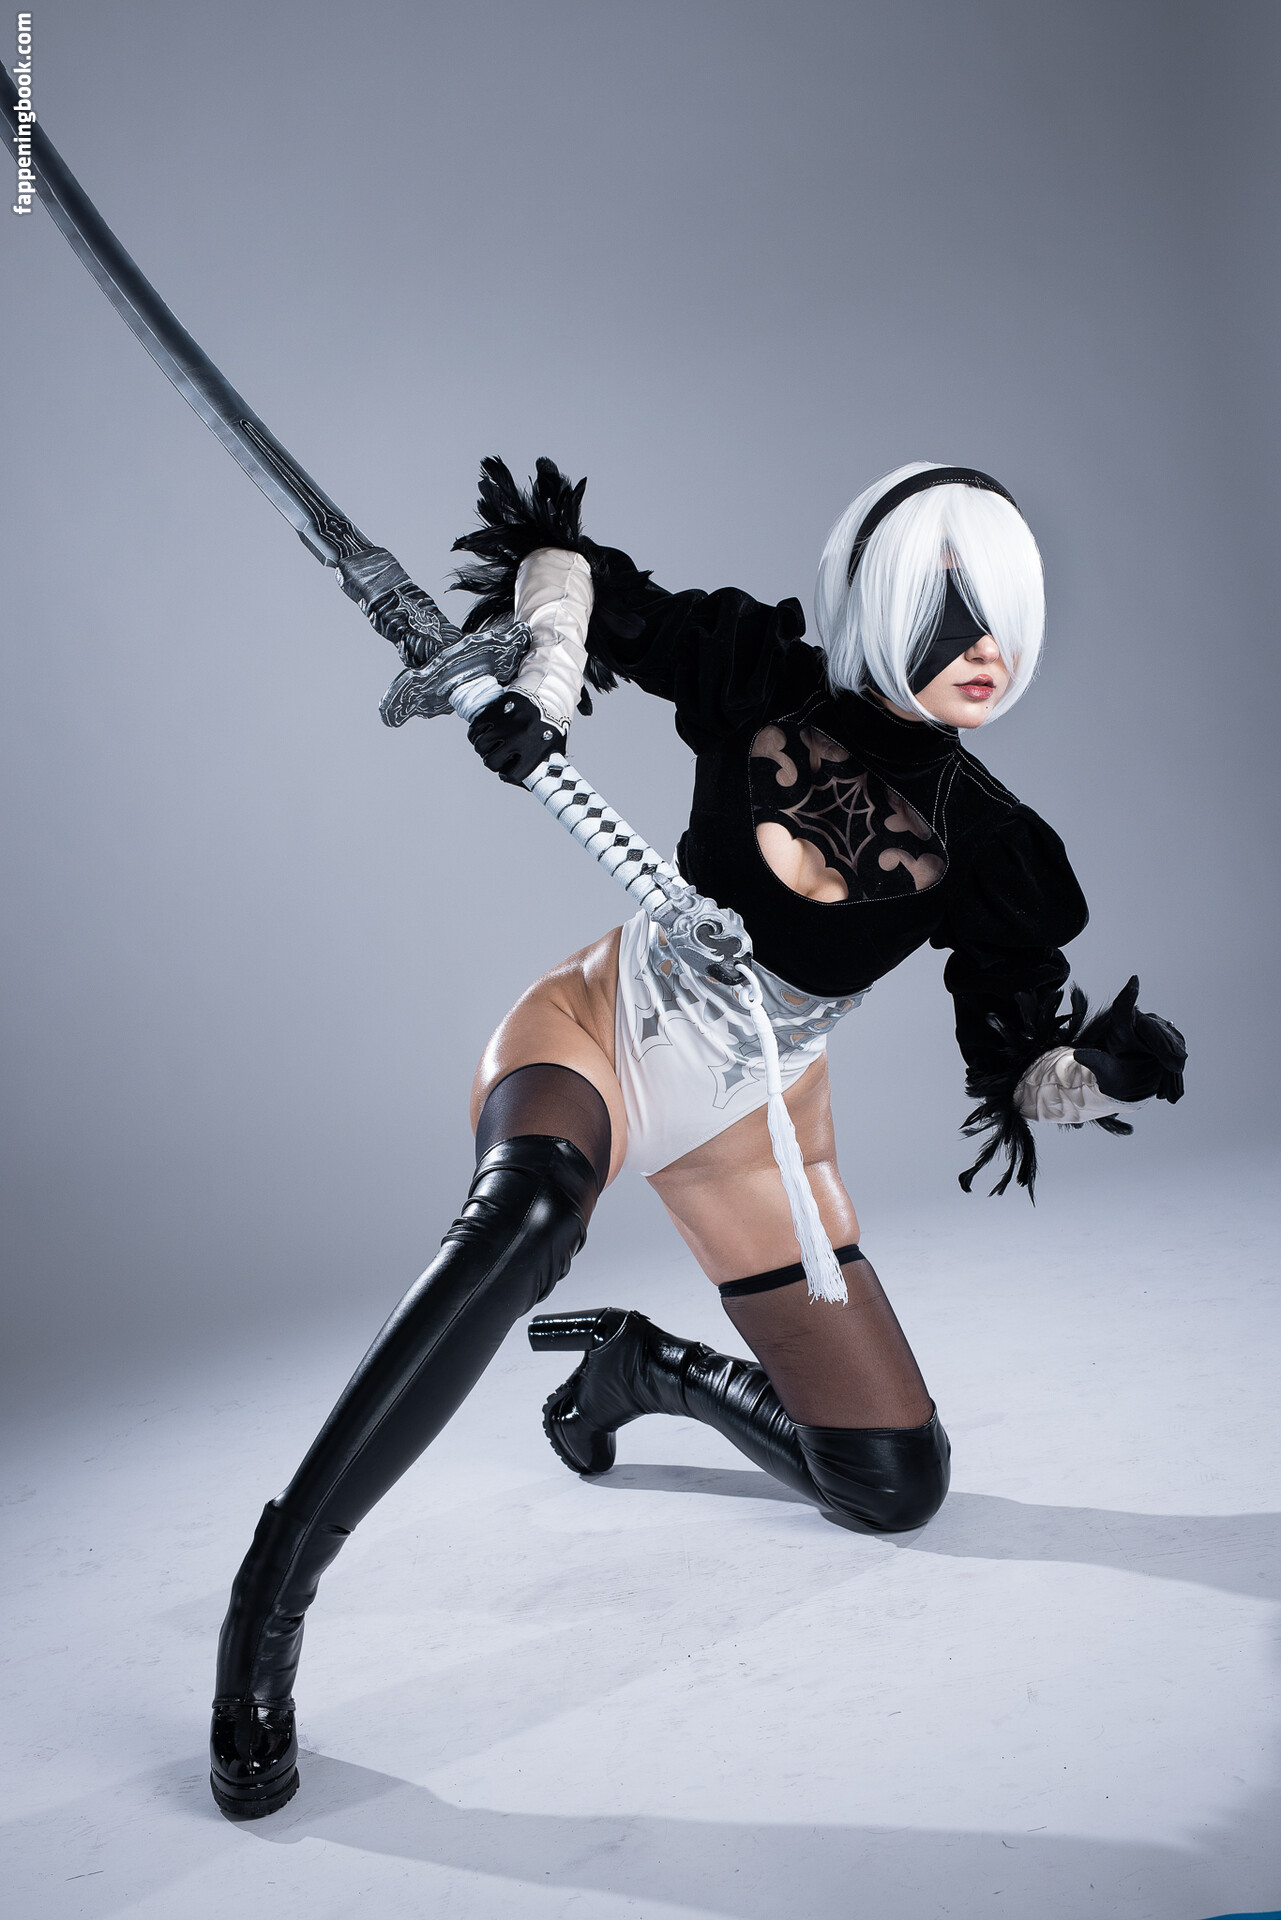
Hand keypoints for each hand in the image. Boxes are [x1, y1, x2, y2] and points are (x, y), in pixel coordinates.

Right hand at [467, 692, 565, 784]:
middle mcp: (519, 738)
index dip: (507, 776)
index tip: (507, 772)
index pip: (512, 776)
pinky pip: (475, 729)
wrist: (549, 693)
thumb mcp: (555, 747)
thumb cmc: (552, 724)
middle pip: (491, 762)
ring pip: (481, 745)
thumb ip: (543, 767)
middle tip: (498, 757)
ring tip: (491, 744)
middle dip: (493, 762)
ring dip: (484, 748)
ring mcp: (505, 723)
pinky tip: (483, 734)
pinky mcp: (495, 711)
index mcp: (535, 750)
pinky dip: (476, 734)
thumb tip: (531, 786)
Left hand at [1073, 976, 1186, 1103]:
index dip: (1130, 996)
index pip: (1126, 1010)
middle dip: (1167, 1049)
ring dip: (1174, 1062)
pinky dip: (1176, 1073)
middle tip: (1173, 1066)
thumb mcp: (1102, 1068)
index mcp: (1122, 1022)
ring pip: (1171, 1043)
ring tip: (1170, 1082)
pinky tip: (1172, 1092)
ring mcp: (1158, 1030)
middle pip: (1157, 1032)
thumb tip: (1077, 1054)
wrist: (1127, 1084)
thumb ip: (1094, 1060)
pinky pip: (1177, 1055)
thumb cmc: (1111, 1072)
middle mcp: (1142, 1021)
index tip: (1134, 981)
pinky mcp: (1171, 1041)